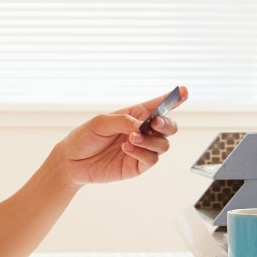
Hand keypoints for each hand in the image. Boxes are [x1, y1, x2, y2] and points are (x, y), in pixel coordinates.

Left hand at [56, 87, 186, 186]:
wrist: (72, 161)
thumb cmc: (85, 136)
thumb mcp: (101, 122)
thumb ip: (123, 121)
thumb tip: (142, 128)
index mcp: (136, 114)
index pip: (159, 105)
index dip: (174, 98)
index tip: (184, 91)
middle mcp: (143, 131)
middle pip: (169, 126)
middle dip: (167, 123)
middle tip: (154, 123)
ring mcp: (142, 149)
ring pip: (163, 144)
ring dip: (150, 140)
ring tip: (131, 138)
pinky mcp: (138, 165)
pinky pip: (151, 159)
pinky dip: (142, 152)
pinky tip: (126, 148)